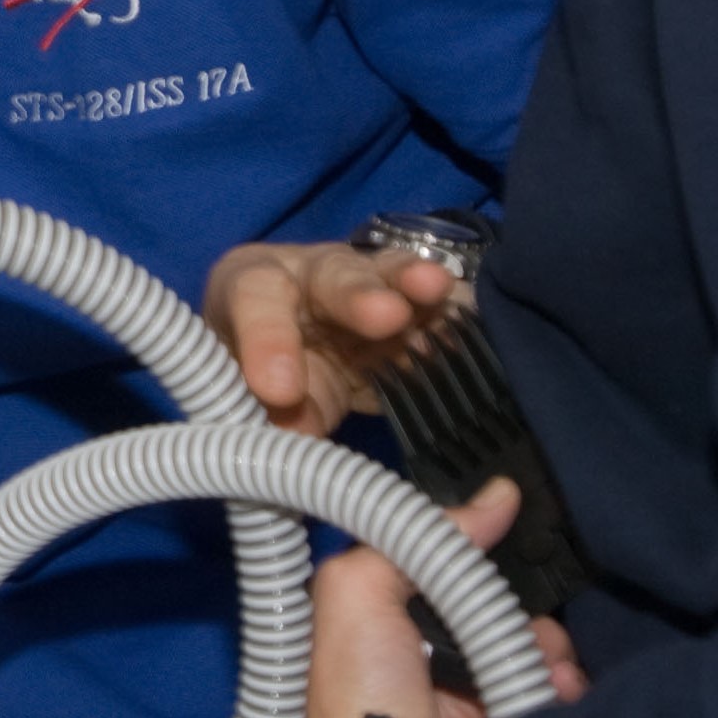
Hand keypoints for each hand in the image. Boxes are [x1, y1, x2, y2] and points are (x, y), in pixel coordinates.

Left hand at [203, 241, 460, 435]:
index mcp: (252, 286)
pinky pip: (433, 310)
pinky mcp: (411, 311)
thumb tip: (294, 443)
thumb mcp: (245, 393)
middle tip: (384, 316)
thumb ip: (265, 417)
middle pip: (333, 276)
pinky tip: (473, 322)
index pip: (252, 298)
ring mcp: (367, 286)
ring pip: (388, 278)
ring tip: (437, 290)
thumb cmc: (253, 369)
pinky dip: (454, 319)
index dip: (268, 338)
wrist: (290, 361)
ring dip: (414, 286)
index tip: (280, 389)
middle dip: (358, 295)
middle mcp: (312, 275)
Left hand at [302, 480, 588, 717]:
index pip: (451, 579)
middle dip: (517, 610)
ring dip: (547, 649)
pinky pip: (560, 694)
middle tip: (514, 622)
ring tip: (540, 664)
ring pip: (536, 651)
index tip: (496, 551)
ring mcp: (479, 708)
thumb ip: (417, 535)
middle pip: (500, 612)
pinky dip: (566, 687)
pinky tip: (555, 691)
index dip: (474, 567)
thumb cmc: (362, 692)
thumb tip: (495, 497)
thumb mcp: (358, 591)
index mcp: (391, 635)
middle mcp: (435, 669)